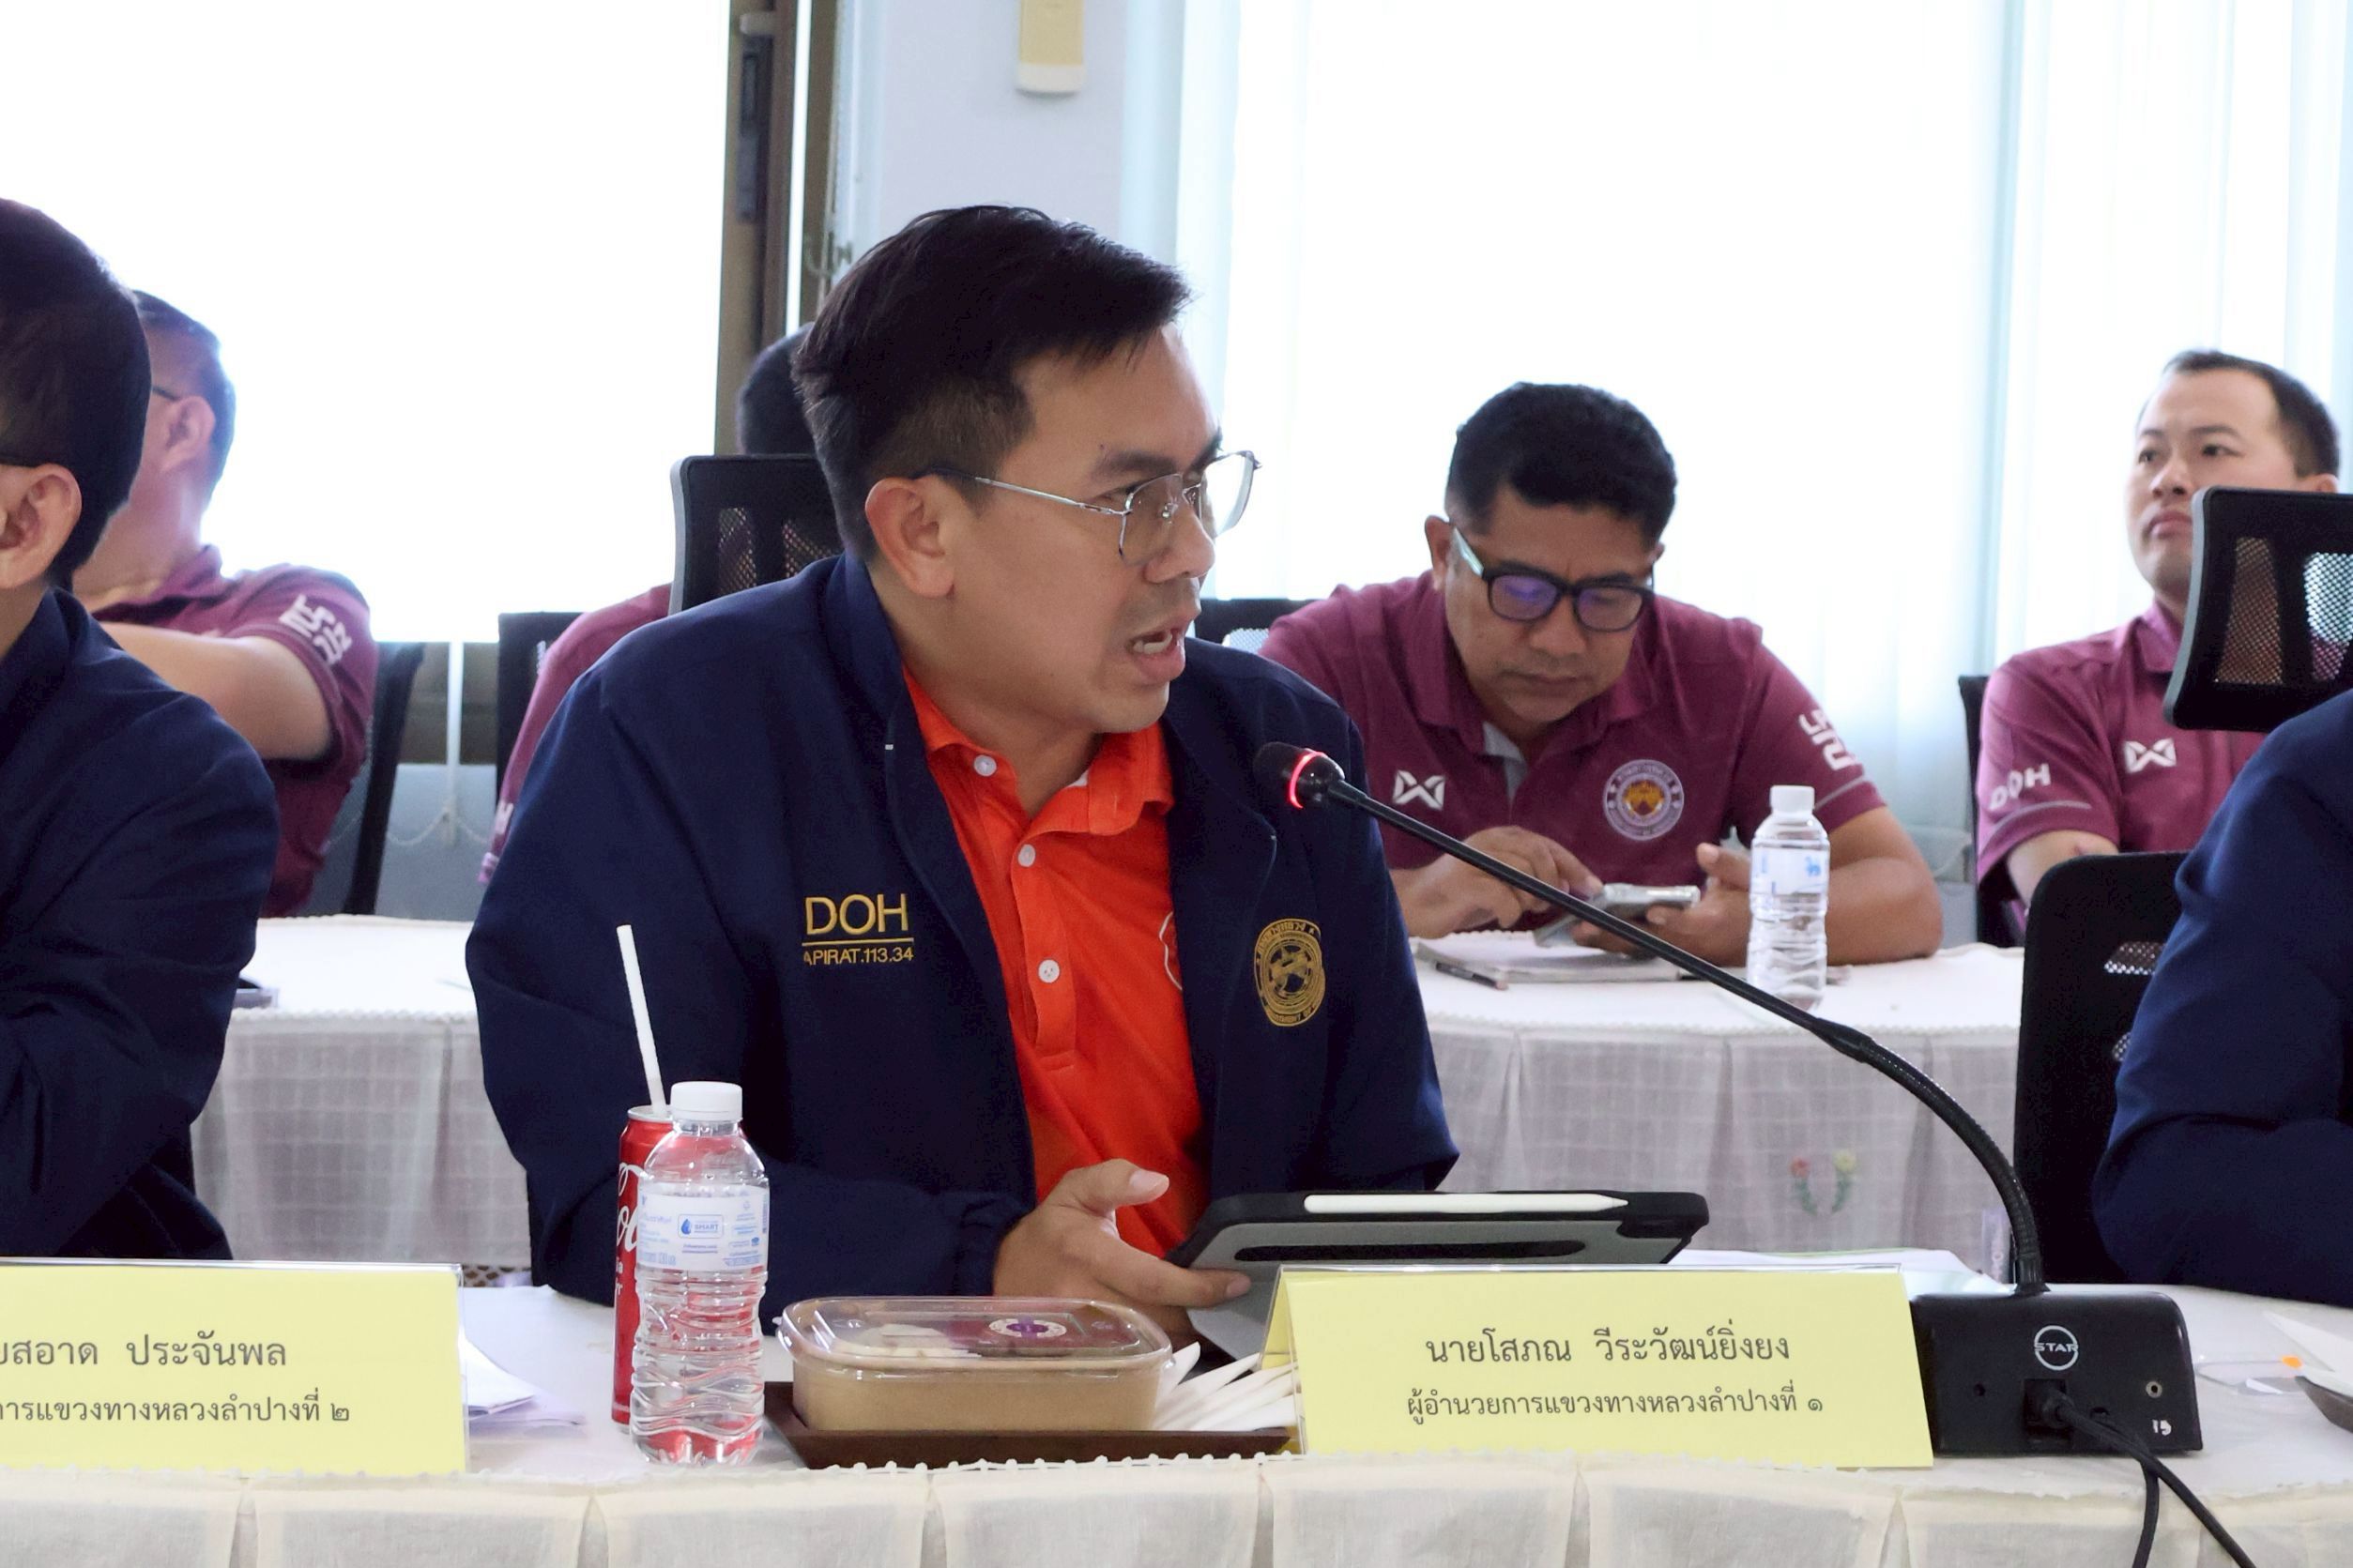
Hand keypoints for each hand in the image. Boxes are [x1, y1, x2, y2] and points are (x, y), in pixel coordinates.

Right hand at [992, 1160, 1247, 1340]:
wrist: (999, 1272)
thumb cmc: (1050, 1231)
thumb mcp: (1074, 1191)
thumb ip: (1113, 1179)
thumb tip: (1157, 1181)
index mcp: (1087, 1256)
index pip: (1152, 1280)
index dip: (1198, 1287)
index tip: (1235, 1283)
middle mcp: (1085, 1300)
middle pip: (1158, 1321)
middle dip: (1202, 1317)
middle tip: (1237, 1309)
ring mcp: (1083, 1336)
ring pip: (1150, 1346)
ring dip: (1189, 1338)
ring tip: (1222, 1324)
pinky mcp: (1083, 1356)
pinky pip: (1134, 1360)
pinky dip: (1165, 1352)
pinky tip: (1188, 1340)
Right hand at [1394, 827, 1601, 937]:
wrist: (1416, 904)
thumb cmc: (1461, 895)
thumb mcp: (1502, 883)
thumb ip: (1532, 879)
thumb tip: (1568, 885)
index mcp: (1501, 838)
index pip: (1546, 845)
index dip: (1573, 866)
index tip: (1592, 888)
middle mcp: (1489, 842)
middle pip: (1538, 854)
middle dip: (1552, 882)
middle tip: (1547, 904)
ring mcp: (1475, 860)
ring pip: (1522, 875)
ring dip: (1529, 900)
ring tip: (1518, 911)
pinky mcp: (1462, 883)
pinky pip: (1502, 898)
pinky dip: (1509, 913)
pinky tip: (1501, 918)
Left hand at [1573, 842, 1750, 964]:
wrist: (1773, 936)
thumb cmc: (1761, 903)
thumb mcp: (1752, 878)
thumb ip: (1728, 865)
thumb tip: (1703, 850)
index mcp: (1715, 923)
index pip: (1691, 924)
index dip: (1674, 921)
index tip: (1654, 913)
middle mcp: (1696, 943)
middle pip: (1653, 942)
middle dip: (1618, 936)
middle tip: (1582, 929)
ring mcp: (1687, 952)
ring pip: (1646, 948)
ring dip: (1614, 942)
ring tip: (1580, 933)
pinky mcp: (1682, 953)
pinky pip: (1648, 949)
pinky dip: (1624, 943)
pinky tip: (1600, 935)